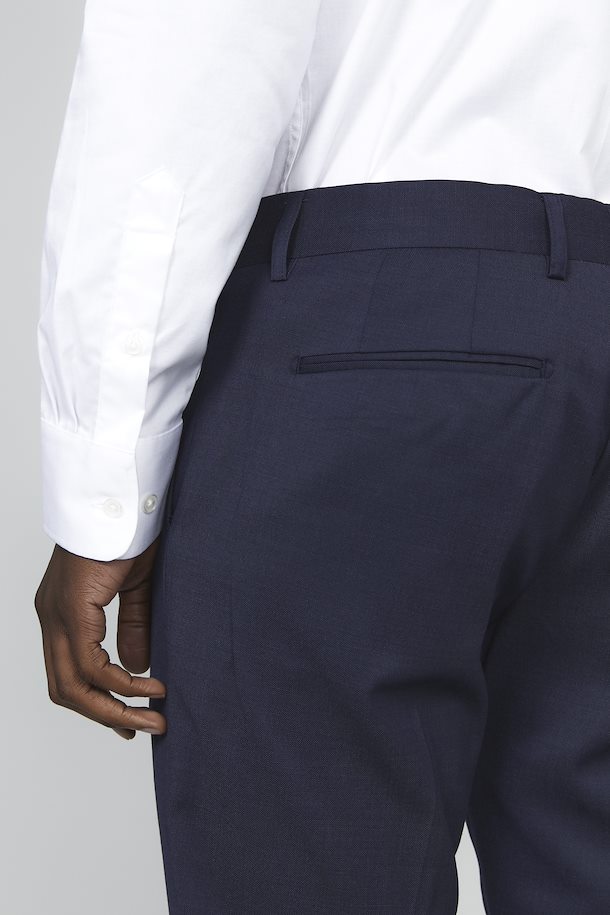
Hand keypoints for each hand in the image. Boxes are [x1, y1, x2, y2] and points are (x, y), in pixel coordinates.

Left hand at [34, 536, 166, 739]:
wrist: (122, 497)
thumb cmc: (130, 532)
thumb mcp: (135, 588)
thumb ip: (133, 627)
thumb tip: (135, 670)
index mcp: (62, 611)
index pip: (70, 675)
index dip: (99, 703)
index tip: (133, 720)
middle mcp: (50, 617)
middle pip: (66, 690)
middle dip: (106, 715)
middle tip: (143, 729)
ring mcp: (55, 615)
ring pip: (73, 686)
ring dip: (113, 709)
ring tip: (151, 719)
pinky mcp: (71, 610)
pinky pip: (91, 665)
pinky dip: (121, 684)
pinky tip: (149, 688)